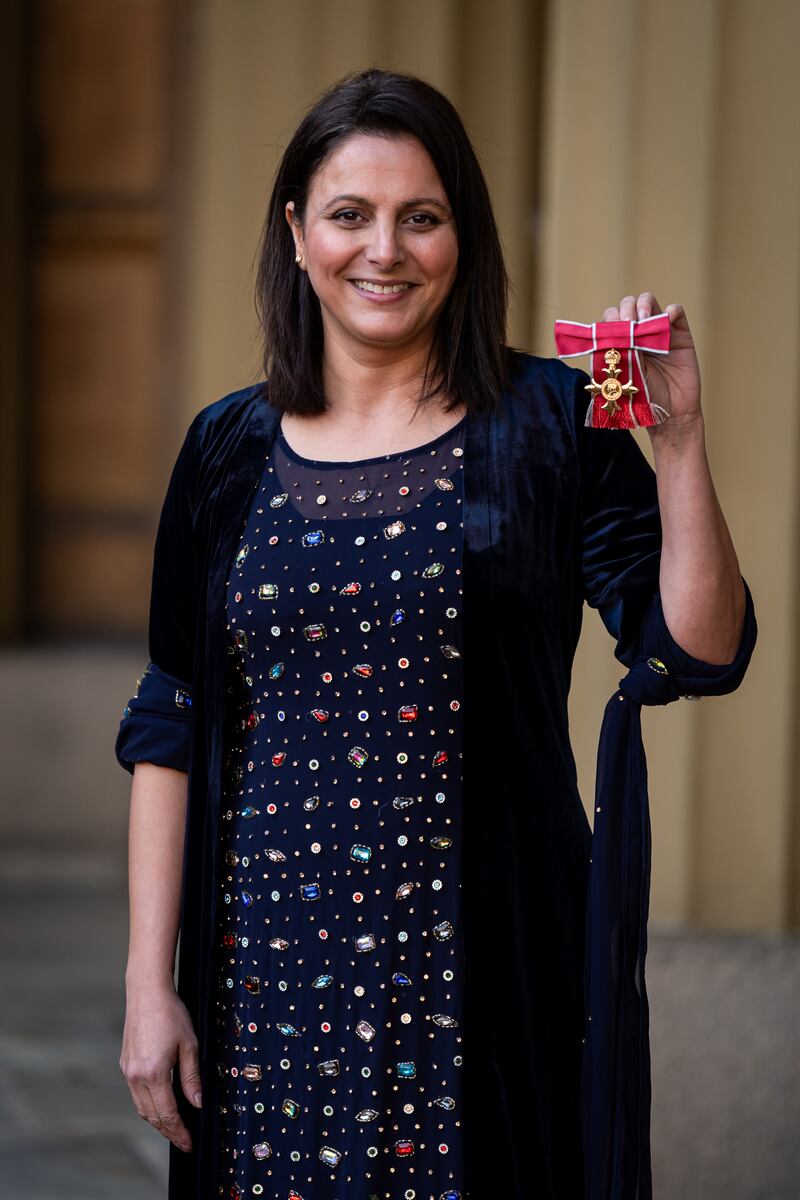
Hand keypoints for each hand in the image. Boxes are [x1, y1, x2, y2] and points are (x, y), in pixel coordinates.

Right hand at [119, 981, 201, 1152]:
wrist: (146, 992)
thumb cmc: (171, 1014)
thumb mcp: (190, 1044)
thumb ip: (192, 1077)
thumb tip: (197, 1104)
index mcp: (154, 1073)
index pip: (167, 1114)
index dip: (179, 1132)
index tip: (189, 1143)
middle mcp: (136, 1076)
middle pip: (152, 1116)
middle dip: (169, 1131)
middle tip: (184, 1140)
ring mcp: (128, 1071)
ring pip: (141, 1108)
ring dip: (157, 1120)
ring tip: (174, 1126)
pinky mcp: (125, 1064)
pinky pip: (136, 1094)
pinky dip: (148, 1105)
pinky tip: (160, 1103)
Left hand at [602, 292, 702, 434]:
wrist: (670, 413)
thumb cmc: (643, 397)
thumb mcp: (624, 374)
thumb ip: (619, 351)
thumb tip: (614, 330)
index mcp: (620, 342)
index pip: (611, 318)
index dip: (611, 320)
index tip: (613, 332)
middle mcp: (637, 334)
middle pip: (627, 305)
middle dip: (625, 310)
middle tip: (628, 324)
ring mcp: (658, 331)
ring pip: (648, 302)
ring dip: (643, 305)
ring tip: (643, 319)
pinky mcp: (680, 333)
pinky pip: (676, 311)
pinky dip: (672, 310)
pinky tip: (667, 320)